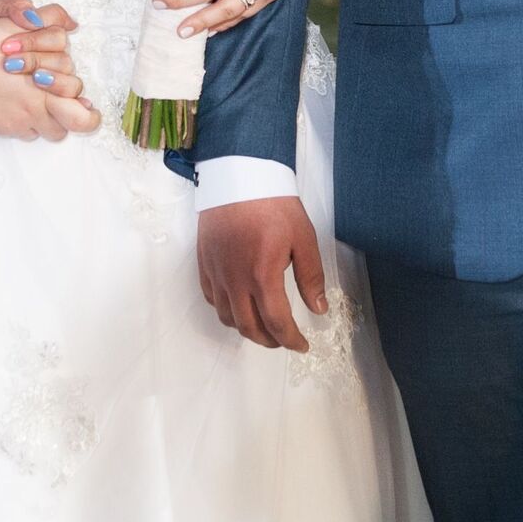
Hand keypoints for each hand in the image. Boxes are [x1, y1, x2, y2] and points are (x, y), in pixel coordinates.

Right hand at [0, 0, 96, 140]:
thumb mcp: (22, 20)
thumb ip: (52, 18)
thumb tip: (71, 24)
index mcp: (44, 89)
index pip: (79, 118)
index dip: (88, 116)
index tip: (88, 109)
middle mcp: (31, 112)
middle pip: (63, 127)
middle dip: (63, 112)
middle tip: (55, 97)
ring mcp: (12, 123)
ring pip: (43, 132)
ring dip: (44, 118)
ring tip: (35, 99)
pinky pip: (20, 132)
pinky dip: (22, 121)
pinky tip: (14, 101)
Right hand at [197, 195, 327, 351]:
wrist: (239, 176)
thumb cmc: (273, 204)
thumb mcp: (303, 238)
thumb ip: (311, 277)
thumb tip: (318, 309)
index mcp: (263, 276)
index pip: (277, 323)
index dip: (290, 340)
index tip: (301, 345)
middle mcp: (235, 281)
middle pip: (249, 328)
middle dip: (270, 341)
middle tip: (284, 340)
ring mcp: (217, 273)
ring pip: (226, 318)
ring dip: (246, 329)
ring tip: (263, 325)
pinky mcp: (204, 263)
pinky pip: (211, 298)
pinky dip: (226, 310)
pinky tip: (239, 305)